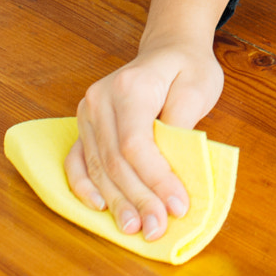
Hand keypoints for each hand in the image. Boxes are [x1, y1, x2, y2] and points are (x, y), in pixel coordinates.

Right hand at [64, 34, 223, 240]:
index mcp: (131, 86)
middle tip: (157, 228)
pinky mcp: (85, 123)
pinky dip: (84, 186)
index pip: (136, 144)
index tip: (178, 205)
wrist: (168, 47)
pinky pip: (77, 160)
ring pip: (98, 166)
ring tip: (134, 228)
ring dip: (116, 201)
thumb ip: (181, 124)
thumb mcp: (197, 86)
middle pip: (115, 161)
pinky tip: (99, 207)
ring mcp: (88, 112)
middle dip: (138, 199)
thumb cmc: (187, 66)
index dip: (155, 180)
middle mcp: (101, 99)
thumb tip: (170, 166)